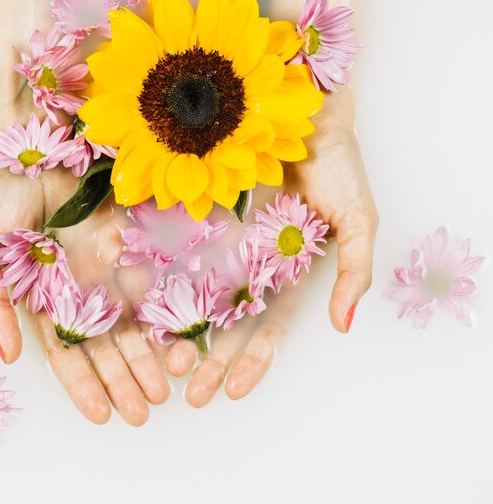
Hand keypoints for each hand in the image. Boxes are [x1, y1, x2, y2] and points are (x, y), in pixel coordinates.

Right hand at [0, 101, 167, 425]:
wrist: (27, 134)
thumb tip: (6, 357)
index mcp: (39, 295)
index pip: (63, 350)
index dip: (81, 384)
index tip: (100, 415)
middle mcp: (74, 285)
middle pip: (102, 343)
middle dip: (122, 379)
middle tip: (145, 412)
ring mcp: (101, 262)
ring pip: (129, 317)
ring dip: (146, 354)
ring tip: (168, 387)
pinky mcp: (124, 237)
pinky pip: (146, 277)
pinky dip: (160, 308)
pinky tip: (177, 336)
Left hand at [159, 88, 378, 405]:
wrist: (305, 113)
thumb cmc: (338, 167)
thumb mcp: (358, 222)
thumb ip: (354, 272)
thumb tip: (342, 324)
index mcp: (286, 274)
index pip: (267, 328)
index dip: (251, 360)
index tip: (230, 390)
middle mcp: (251, 264)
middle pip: (227, 322)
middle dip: (209, 358)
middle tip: (185, 390)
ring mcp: (224, 240)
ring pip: (197, 294)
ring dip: (181, 330)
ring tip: (162, 359)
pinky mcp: (199, 214)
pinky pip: (177, 250)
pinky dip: (161, 279)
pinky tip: (143, 306)